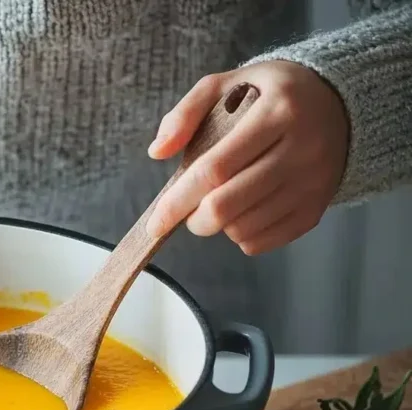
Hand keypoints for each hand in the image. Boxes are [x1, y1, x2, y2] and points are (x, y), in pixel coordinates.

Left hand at [146, 60, 348, 254]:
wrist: (339, 104)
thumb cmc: (269, 95)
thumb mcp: (226, 85)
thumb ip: (185, 113)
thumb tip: (157, 151)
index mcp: (277, 113)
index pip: (215, 169)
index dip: (178, 201)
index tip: (154, 221)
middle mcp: (301, 150)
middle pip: (227, 206)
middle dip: (193, 220)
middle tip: (185, 212)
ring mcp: (313, 183)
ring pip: (243, 228)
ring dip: (217, 226)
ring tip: (218, 202)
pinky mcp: (317, 208)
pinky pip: (264, 241)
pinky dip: (241, 236)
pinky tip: (242, 211)